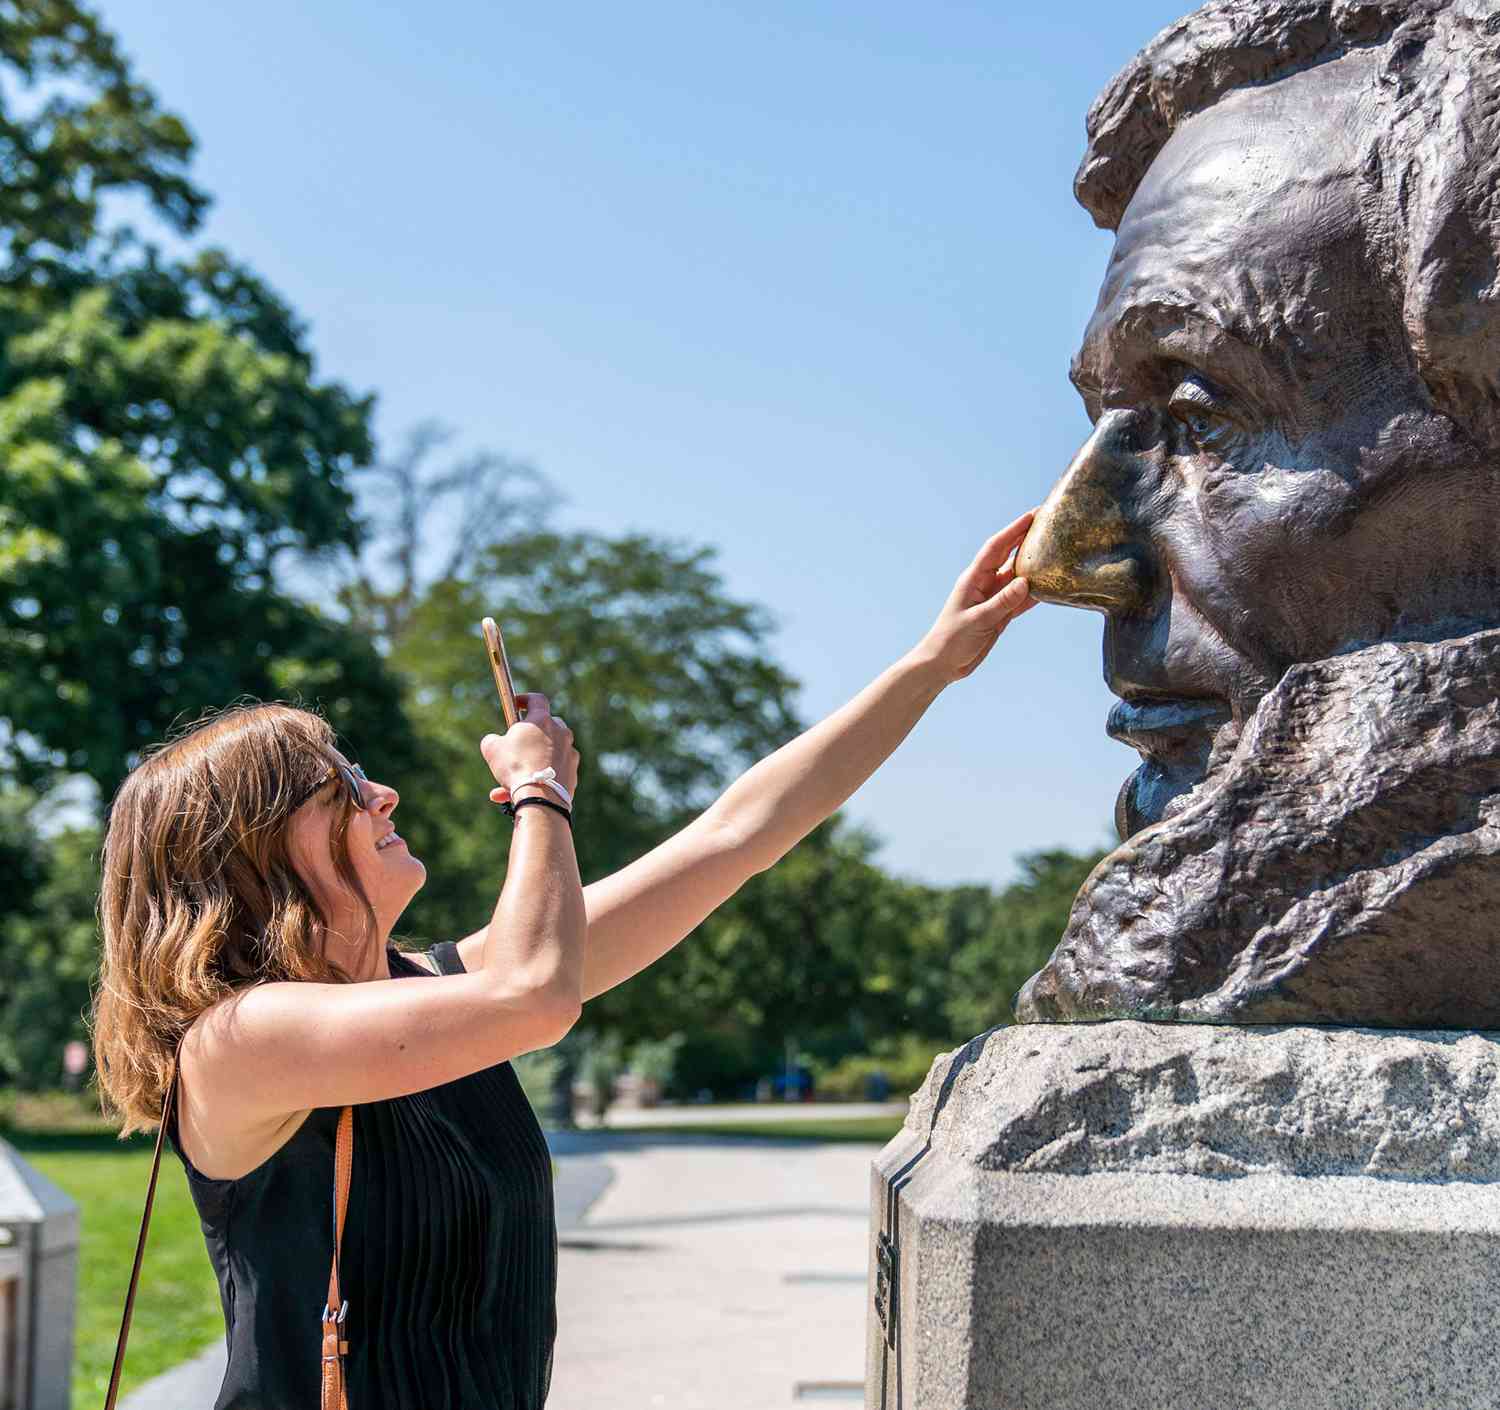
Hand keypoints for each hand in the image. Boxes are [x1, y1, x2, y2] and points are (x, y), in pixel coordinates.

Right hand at [480, 693, 580, 805]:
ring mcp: (569, 753)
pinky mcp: (573, 772)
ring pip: (548, 752)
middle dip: (531, 734)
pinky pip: (553, 771)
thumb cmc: (515, 767)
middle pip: (547, 726)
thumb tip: (493, 741)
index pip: (537, 700)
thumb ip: (492, 739)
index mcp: (542, 721)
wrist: (540, 798)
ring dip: (531, 762)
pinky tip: (521, 791)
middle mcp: (561, 733)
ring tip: (511, 779)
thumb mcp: (492, 749)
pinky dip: (539, 778)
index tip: (516, 703)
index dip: (525, 699)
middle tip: (517, 745)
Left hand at [916, 510, 1037, 682]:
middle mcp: (985, 584)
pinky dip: (1035, 593)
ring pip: (1018, 577)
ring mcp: (994, 598)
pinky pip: (1021, 599)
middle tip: (1047, 524)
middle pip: (1009, 556)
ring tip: (1055, 551)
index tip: (1031, 515)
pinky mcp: (1000, 614)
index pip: (996, 548)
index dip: (1013, 530)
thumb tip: (1025, 583)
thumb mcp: (978, 620)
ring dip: (1034, 566)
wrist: (944, 663)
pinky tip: (1050, 586)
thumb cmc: (952, 639)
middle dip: (1026, 539)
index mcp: (974, 579)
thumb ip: (1002, 602)